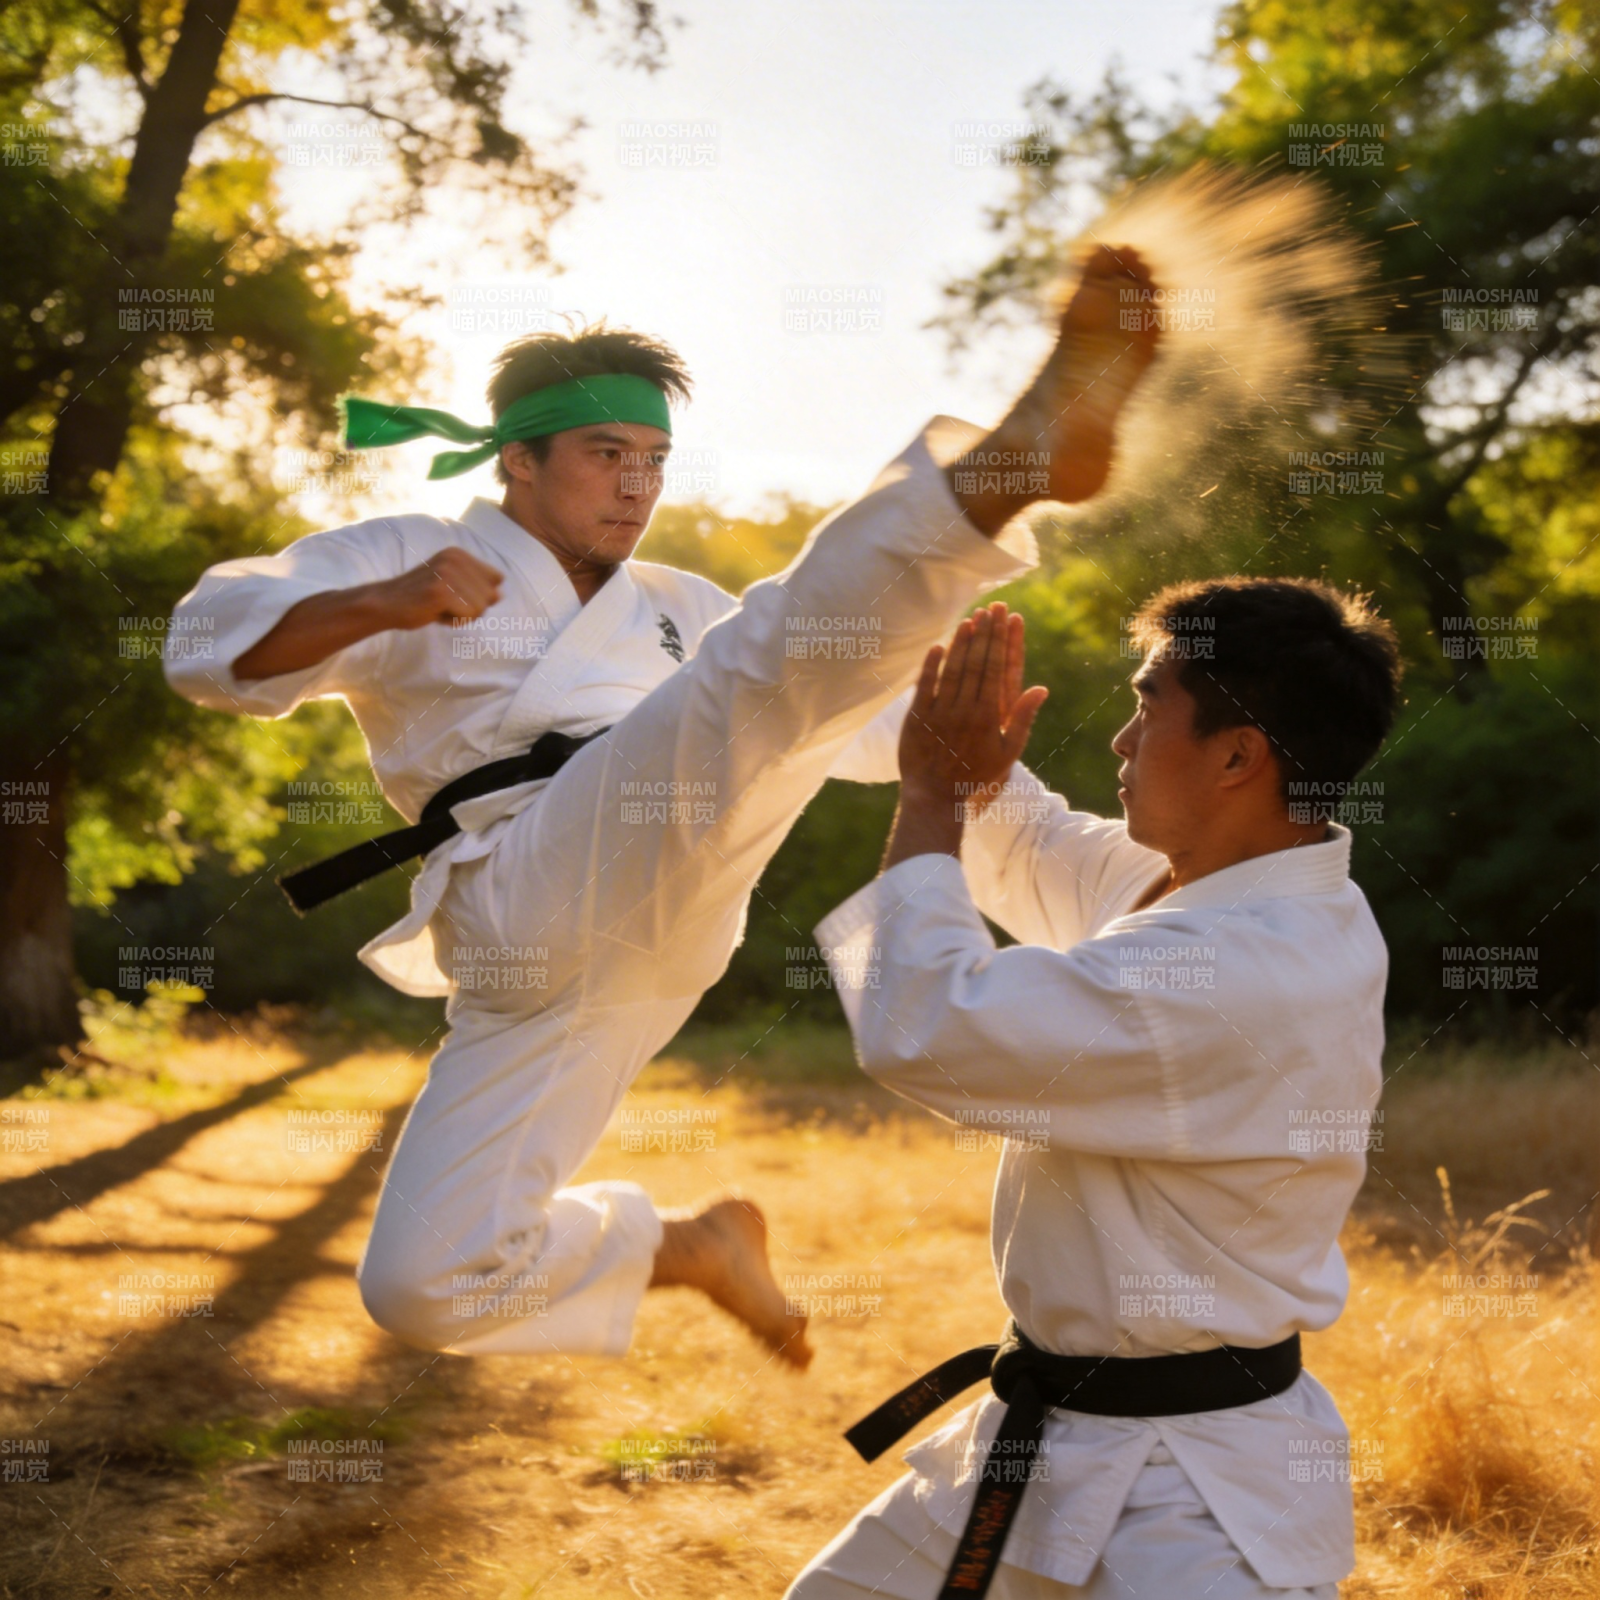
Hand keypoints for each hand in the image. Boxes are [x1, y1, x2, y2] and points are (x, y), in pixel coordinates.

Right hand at [378, 547, 503, 628]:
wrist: (386, 603)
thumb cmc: (421, 598)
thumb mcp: (453, 585)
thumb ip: (478, 587)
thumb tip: (500, 594)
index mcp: (460, 553)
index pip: (497, 578)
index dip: (479, 594)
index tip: (453, 594)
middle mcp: (456, 558)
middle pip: (491, 595)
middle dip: (471, 607)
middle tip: (443, 603)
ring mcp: (448, 573)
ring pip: (481, 608)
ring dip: (462, 616)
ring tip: (438, 607)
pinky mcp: (442, 591)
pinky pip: (468, 616)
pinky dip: (454, 622)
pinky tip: (434, 613)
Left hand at [898, 602, 1048, 818]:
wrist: (937, 796)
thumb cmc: (977, 774)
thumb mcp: (1007, 752)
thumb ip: (1022, 718)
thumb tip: (1040, 688)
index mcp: (988, 715)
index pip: (996, 668)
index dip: (1000, 640)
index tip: (1004, 618)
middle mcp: (964, 709)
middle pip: (975, 662)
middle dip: (984, 632)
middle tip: (990, 608)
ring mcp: (939, 712)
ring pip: (951, 670)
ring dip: (960, 643)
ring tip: (969, 620)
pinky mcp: (917, 717)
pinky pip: (925, 686)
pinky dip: (931, 665)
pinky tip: (938, 646)